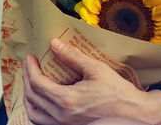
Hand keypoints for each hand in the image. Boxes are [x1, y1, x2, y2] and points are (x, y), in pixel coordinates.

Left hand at [23, 38, 160, 124]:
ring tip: (30, 83)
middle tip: (28, 66)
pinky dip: (37, 110)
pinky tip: (42, 100)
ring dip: (28, 97)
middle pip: (32, 97)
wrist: (134, 114)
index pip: (37, 83)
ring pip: (34, 114)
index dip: (30, 69)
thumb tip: (54, 44)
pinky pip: (43, 123)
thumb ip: (73, 56)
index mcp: (66, 100)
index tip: (29, 58)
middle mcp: (61, 116)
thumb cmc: (118, 93)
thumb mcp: (96, 69)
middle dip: (26, 79)